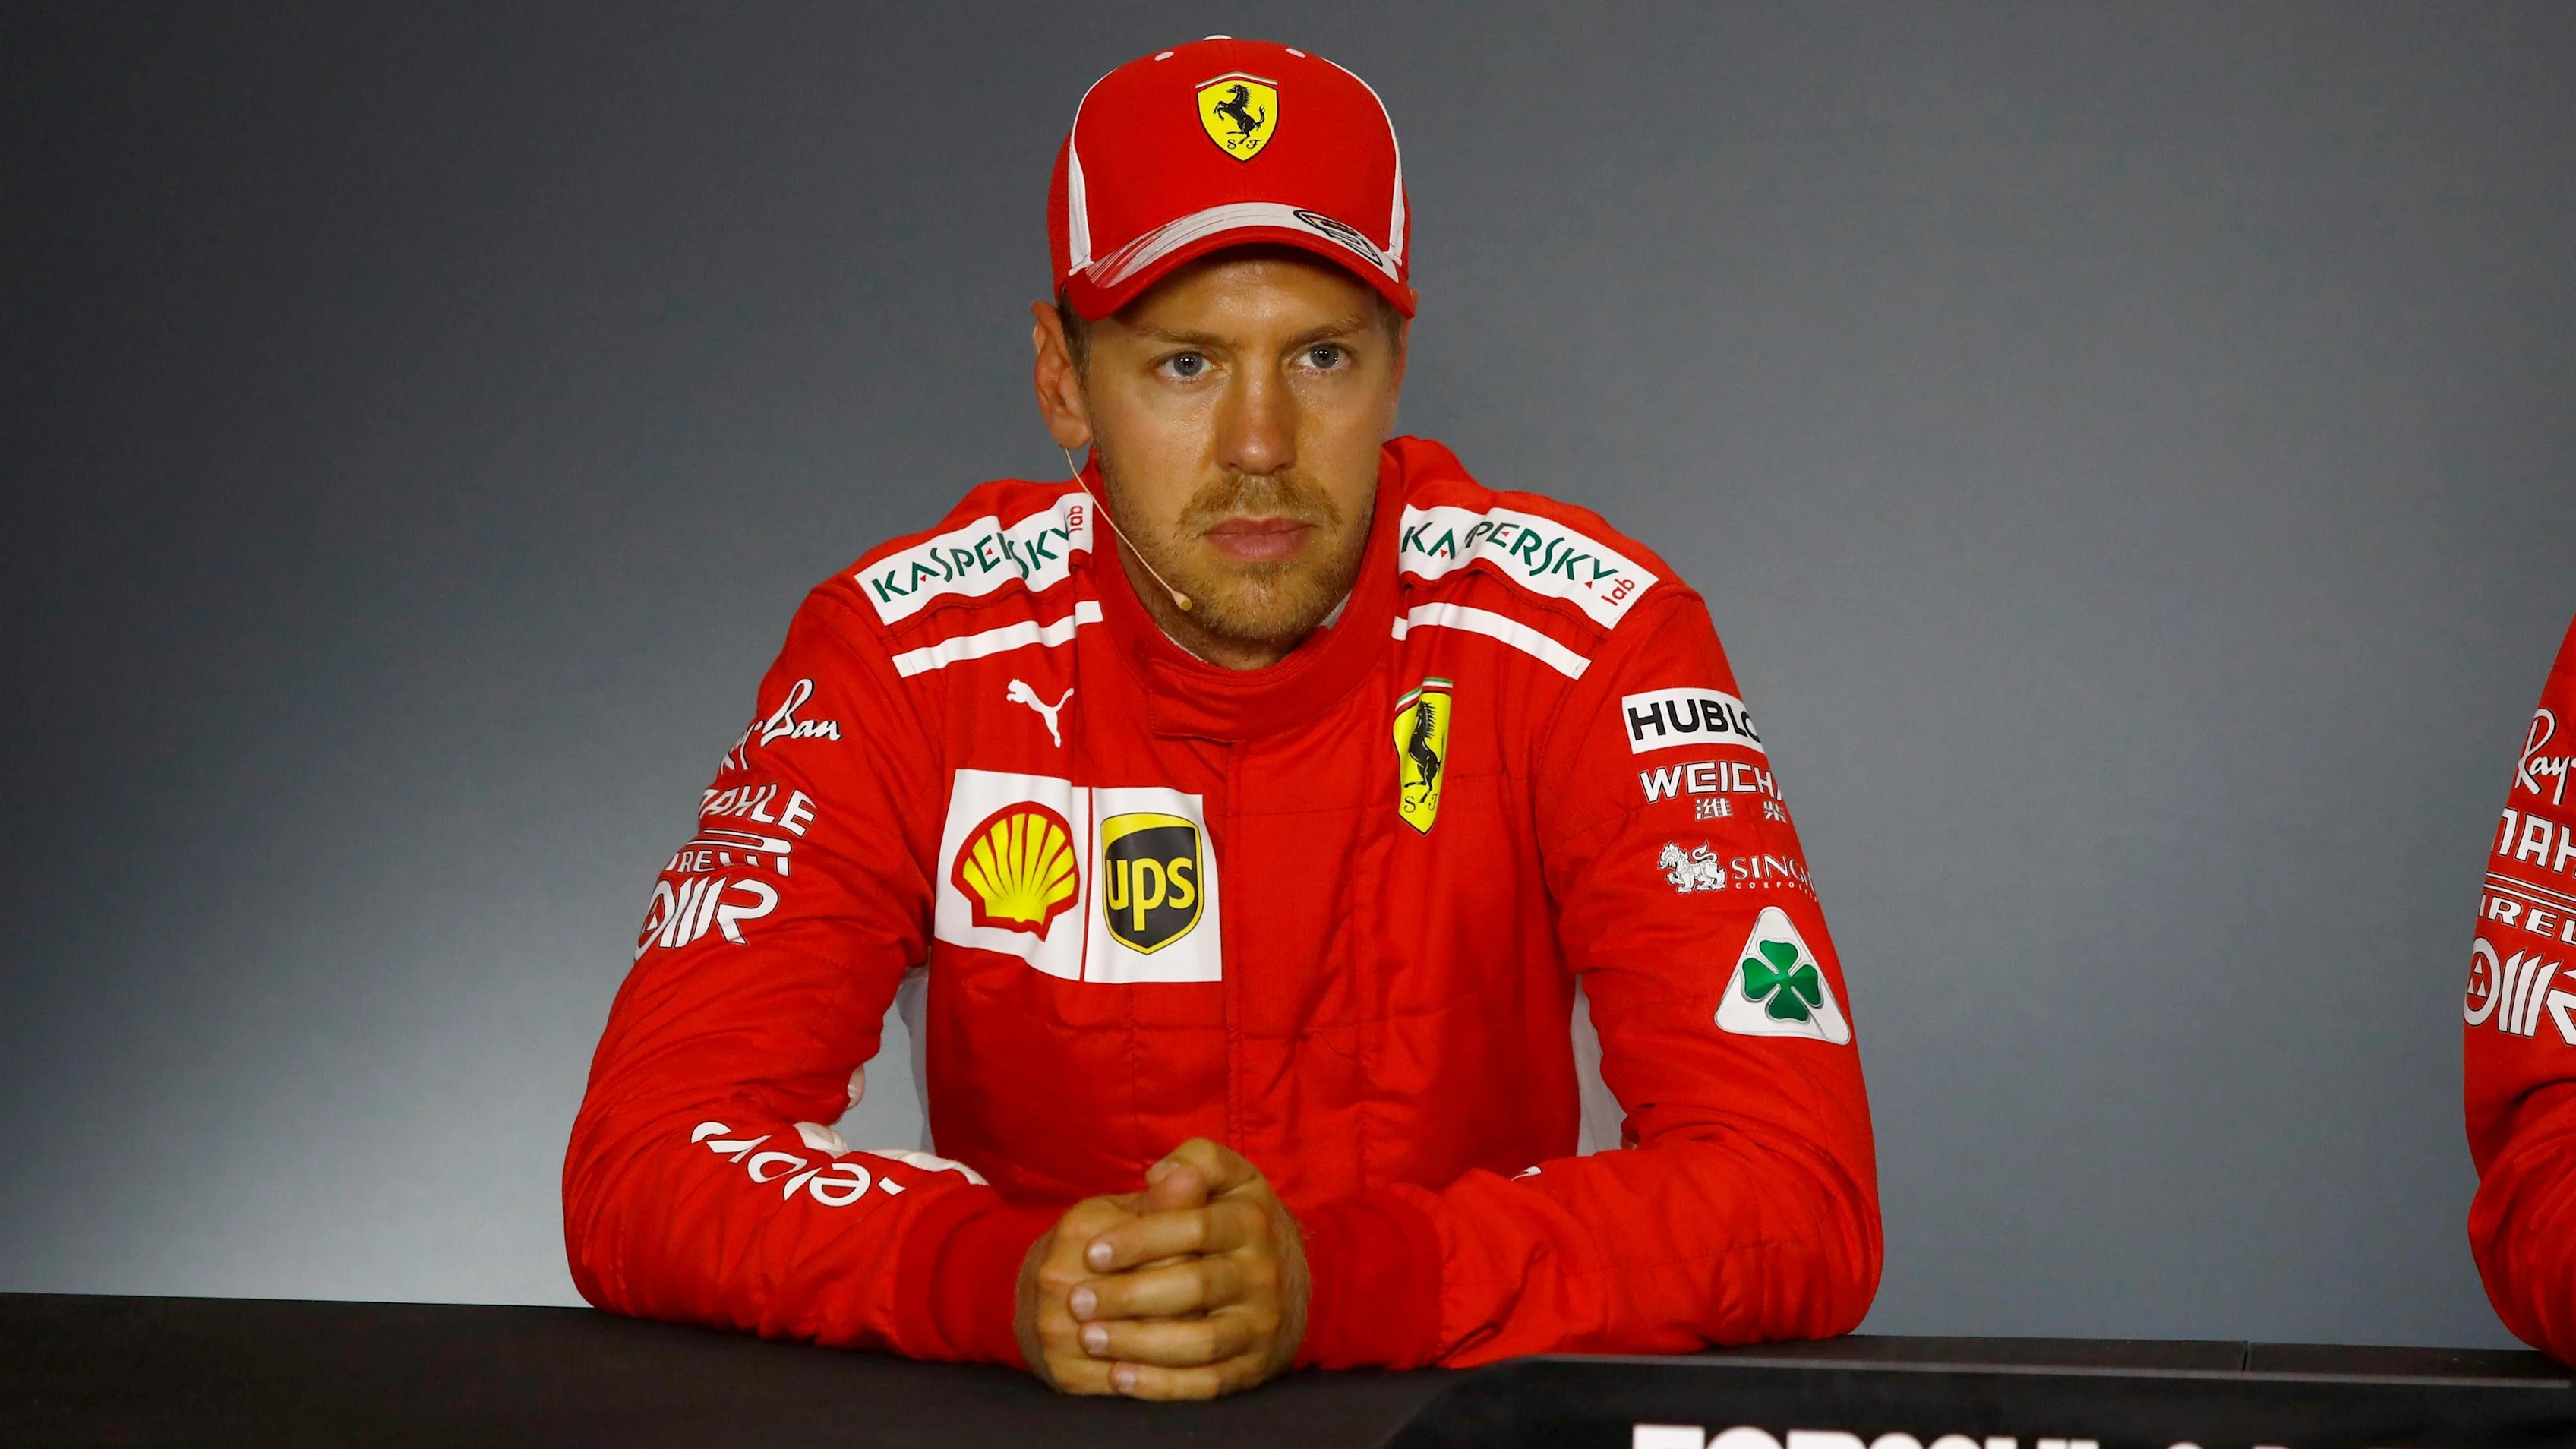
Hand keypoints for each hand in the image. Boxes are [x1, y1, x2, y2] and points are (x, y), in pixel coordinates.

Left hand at [1015, 1138, 1308, 1399]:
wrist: (1296, 1282)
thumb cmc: (1239, 1223)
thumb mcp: (1232, 1179)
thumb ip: (1198, 1162)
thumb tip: (1160, 1173)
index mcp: (1250, 1221)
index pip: (1194, 1227)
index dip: (1140, 1239)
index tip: (1090, 1252)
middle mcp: (1262, 1273)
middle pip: (1195, 1286)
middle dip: (1130, 1295)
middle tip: (1075, 1302)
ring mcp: (1260, 1324)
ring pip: (1201, 1341)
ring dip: (1140, 1344)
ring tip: (1090, 1339)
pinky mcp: (1253, 1367)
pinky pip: (1208, 1383)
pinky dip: (1164, 1385)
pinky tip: (1120, 1378)